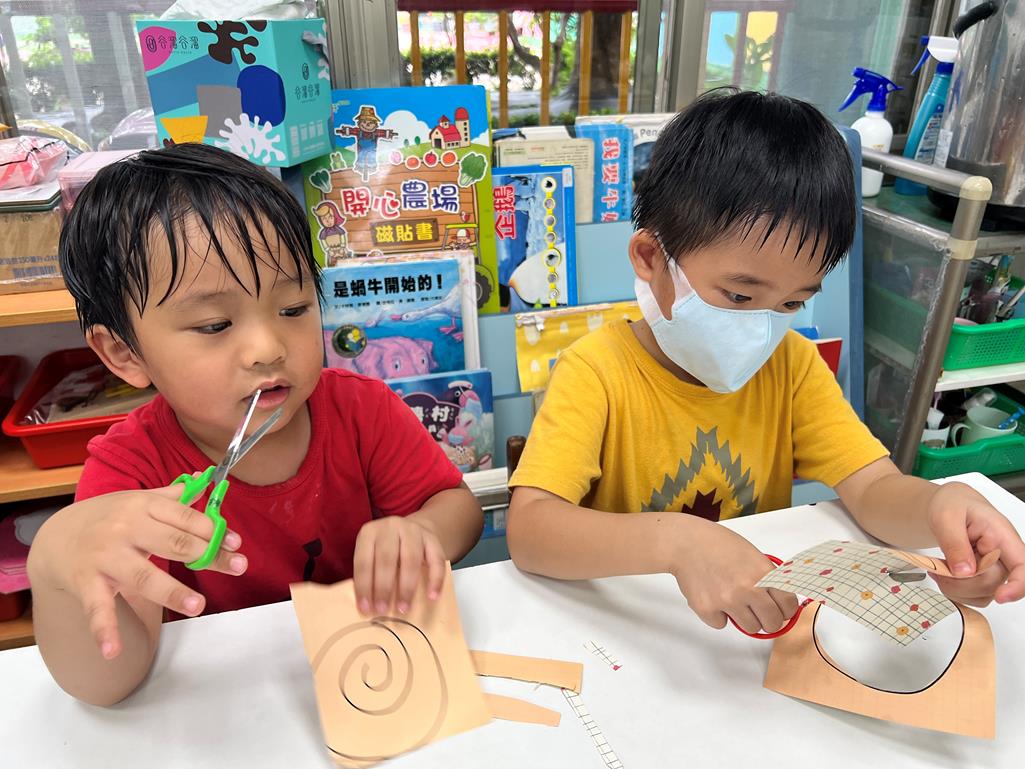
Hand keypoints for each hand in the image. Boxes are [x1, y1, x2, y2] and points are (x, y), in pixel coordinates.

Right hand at [28, 484, 245, 658]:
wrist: (54, 537)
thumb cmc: (106, 518)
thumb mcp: (136, 500)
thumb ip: (170, 497)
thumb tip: (202, 482)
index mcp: (142, 506)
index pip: (185, 518)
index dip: (214, 531)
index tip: (237, 544)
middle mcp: (125, 529)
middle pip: (173, 543)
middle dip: (207, 555)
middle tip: (238, 567)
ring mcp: (105, 557)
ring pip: (143, 576)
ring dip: (172, 592)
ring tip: (198, 606)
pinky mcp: (86, 583)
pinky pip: (97, 609)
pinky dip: (104, 630)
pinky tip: (113, 650)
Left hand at [352, 515, 445, 615]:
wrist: (411, 530)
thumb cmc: (386, 549)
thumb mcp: (371, 554)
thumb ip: (370, 574)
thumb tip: (368, 606)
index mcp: (369, 533)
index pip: (364, 561)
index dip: (364, 586)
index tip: (366, 608)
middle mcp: (391, 527)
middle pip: (387, 559)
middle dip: (384, 588)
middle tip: (383, 610)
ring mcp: (413, 531)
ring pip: (411, 560)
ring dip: (406, 587)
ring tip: (403, 608)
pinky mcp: (432, 539)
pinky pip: (436, 561)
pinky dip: (435, 580)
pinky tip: (432, 597)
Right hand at [670, 516, 797, 633]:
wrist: (685, 542)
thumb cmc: (717, 544)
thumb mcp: (751, 555)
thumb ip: (766, 577)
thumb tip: (779, 601)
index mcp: (763, 573)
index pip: (789, 606)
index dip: (785, 610)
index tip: (780, 609)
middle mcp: (748, 589)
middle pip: (772, 624)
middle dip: (767, 620)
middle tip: (758, 611)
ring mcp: (727, 600)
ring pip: (750, 628)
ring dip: (744, 618)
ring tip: (732, 600)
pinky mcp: (707, 609)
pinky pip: (721, 624)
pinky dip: (718, 615)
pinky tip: (712, 596)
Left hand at [926, 481, 1024, 605]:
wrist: (950, 506)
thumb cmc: (953, 505)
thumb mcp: (946, 517)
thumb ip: (955, 543)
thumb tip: (965, 571)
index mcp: (1002, 535)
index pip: (1022, 565)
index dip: (1017, 585)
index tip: (1001, 596)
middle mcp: (1003, 555)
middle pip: (992, 584)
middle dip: (960, 582)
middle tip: (938, 568)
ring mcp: (995, 569)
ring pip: (982, 594)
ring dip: (955, 588)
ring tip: (939, 568)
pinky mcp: (984, 578)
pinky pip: (974, 596)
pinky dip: (955, 591)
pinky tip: (944, 575)